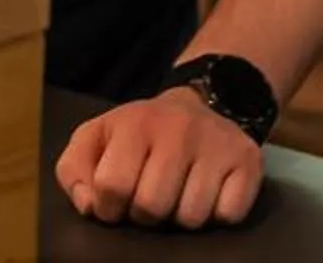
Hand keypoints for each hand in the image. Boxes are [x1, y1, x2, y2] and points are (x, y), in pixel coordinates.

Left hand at [54, 89, 262, 227]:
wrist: (201, 104)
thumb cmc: (140, 132)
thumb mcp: (96, 138)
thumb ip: (74, 170)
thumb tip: (89, 206)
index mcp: (134, 124)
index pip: (112, 186)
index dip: (109, 208)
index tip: (115, 203)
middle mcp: (177, 130)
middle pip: (152, 207)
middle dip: (145, 215)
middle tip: (149, 199)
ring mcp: (216, 144)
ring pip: (191, 217)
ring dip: (180, 218)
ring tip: (178, 194)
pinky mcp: (248, 161)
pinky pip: (229, 214)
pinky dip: (217, 214)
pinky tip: (209, 192)